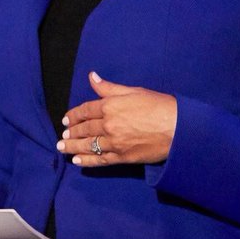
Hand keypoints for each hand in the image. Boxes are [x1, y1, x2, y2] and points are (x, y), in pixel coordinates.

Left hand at [58, 71, 176, 166]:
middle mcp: (108, 124)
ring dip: (72, 147)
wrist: (177, 128)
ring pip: (88, 145)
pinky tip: (77, 161)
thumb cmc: (159, 105)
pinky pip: (99, 160)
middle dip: (71, 132)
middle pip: (84, 129)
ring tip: (62, 148)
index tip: (66, 120)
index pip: (85, 110)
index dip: (73, 115)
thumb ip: (109, 87)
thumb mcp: (133, 91)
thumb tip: (92, 77)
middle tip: (63, 136)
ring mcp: (114, 143)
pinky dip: (87, 161)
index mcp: (110, 106)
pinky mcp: (122, 157)